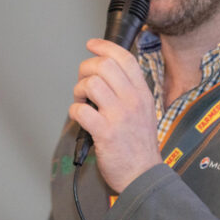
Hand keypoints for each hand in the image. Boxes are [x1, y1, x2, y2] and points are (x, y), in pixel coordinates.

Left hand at [69, 38, 161, 192]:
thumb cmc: (140, 145)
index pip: (124, 58)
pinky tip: (80, 118)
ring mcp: (119, 116)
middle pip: (104, 65)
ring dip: (79, 91)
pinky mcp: (105, 132)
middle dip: (86, 69)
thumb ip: (129, 91)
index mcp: (142, 93)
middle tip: (83, 82)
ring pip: (90, 84)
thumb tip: (105, 74)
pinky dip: (75, 111)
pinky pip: (80, 110)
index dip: (104, 46)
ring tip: (82, 102)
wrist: (143, 175)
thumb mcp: (144, 111)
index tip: (91, 44)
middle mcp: (132, 100)